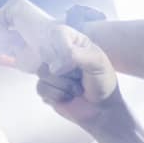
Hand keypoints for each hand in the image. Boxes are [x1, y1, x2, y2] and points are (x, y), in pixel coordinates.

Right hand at [0, 0, 123, 128]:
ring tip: (76, 87)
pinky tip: (68, 96)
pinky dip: (57, 95)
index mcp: (71, 40)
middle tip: (78, 76)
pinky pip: (41, 88)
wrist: (101, 110)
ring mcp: (49, 69)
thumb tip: (54, 65)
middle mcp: (58, 52)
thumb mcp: (97, 63)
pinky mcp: (44, 86)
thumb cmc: (103, 82)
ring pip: (42, 72)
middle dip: (63, 69)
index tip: (70, 64)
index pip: (55, 33)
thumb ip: (77, 55)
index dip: (60, 48)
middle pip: (44, 53)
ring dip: (63, 84)